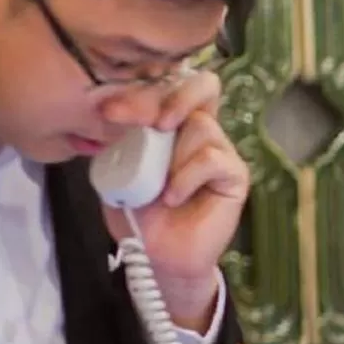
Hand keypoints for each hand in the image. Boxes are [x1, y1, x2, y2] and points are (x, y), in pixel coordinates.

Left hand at [100, 71, 245, 331]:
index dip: (141, 91)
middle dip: (169, 99)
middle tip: (151, 124)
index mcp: (171, 123)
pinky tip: (172, 197)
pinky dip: (186, 177)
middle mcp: (199, 130)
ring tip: (159, 186)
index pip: (168, 86)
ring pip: (201, 127)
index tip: (109, 111)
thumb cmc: (139, 215)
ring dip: (173, 156)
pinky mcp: (234, 175)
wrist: (158, 257)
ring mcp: (219, 150)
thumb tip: (111, 110)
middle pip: (201, 86)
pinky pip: (212, 160)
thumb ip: (121, 141)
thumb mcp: (118, 172)